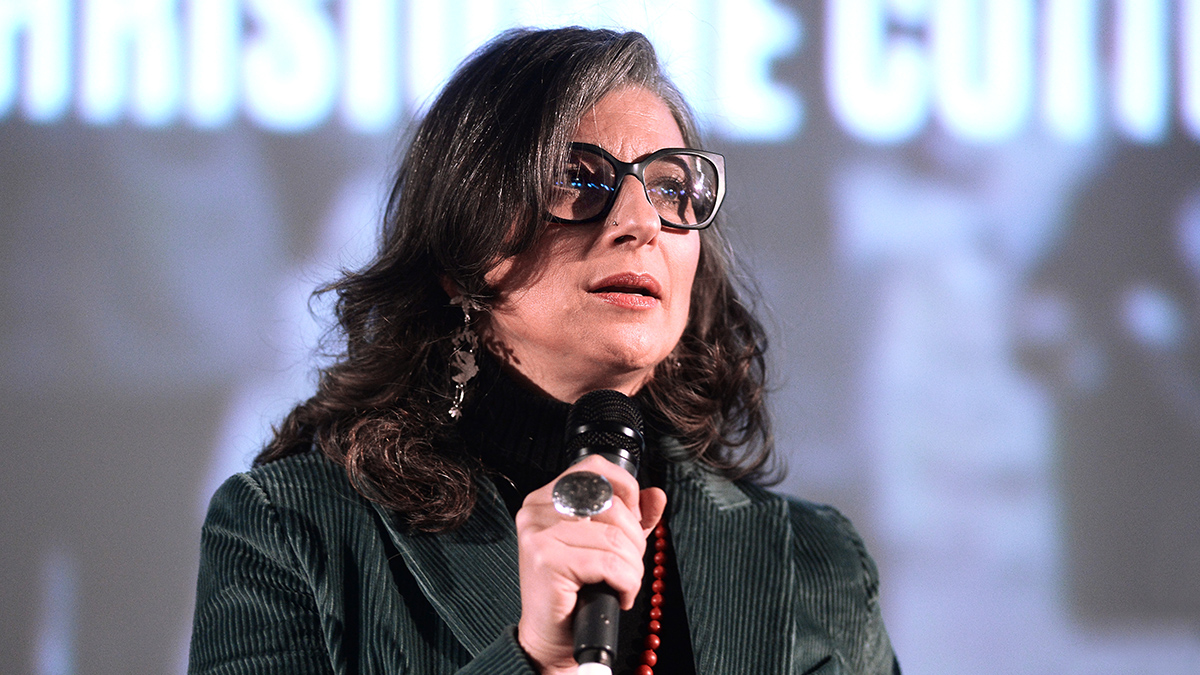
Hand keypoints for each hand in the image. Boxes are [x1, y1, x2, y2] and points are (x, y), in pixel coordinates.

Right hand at [514, 455, 666, 673]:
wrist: (551, 635)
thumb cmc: (575, 589)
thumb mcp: (608, 545)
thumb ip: (633, 517)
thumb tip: (657, 495)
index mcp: (547, 498)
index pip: (595, 468)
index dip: (626, 489)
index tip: (635, 520)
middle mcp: (537, 509)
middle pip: (612, 505)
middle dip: (634, 540)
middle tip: (627, 566)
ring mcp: (538, 533)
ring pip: (614, 537)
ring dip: (632, 567)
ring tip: (622, 583)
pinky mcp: (546, 560)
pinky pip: (609, 563)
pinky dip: (625, 583)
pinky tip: (618, 595)